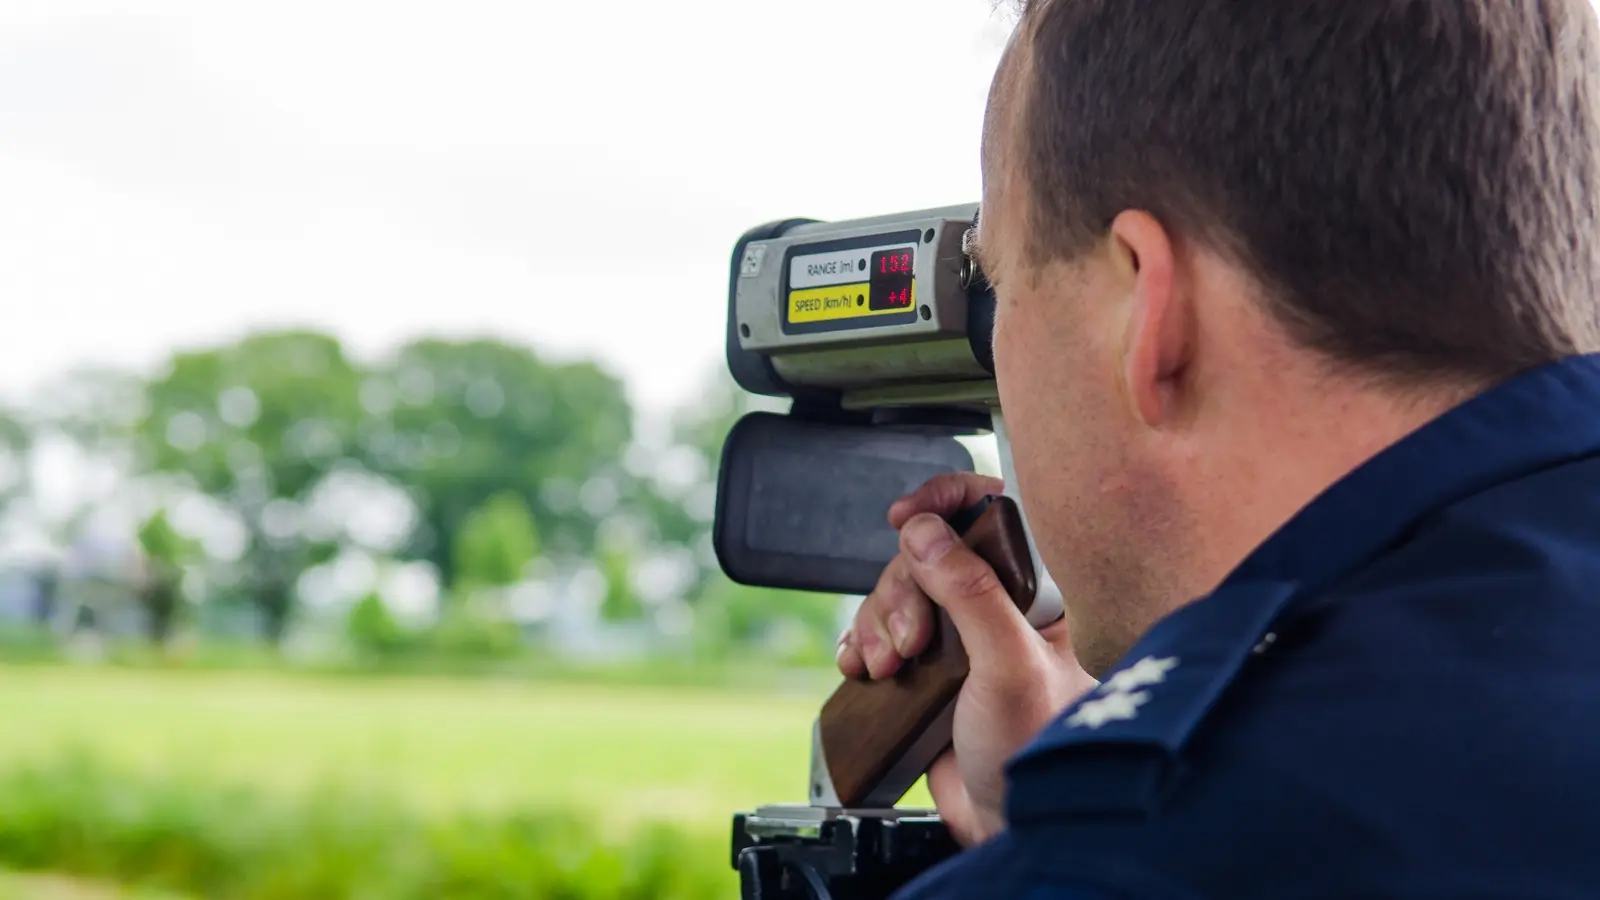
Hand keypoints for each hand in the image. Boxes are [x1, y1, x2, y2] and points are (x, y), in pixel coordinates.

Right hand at [836, 472, 1096, 845]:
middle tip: (911, 641)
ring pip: (897, 592)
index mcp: (1036, 590)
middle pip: (925, 553)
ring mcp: (959, 638)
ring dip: (878, 623)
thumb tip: (926, 532)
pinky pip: (880, 632)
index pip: (993, 513)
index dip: (946, 501)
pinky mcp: (928, 670)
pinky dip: (862, 643)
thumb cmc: (1033, 750)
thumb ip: (972, 592)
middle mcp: (998, 605)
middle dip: (901, 591)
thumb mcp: (1009, 663)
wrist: (1008, 825)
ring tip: (890, 669)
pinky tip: (865, 668)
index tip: (906, 515)